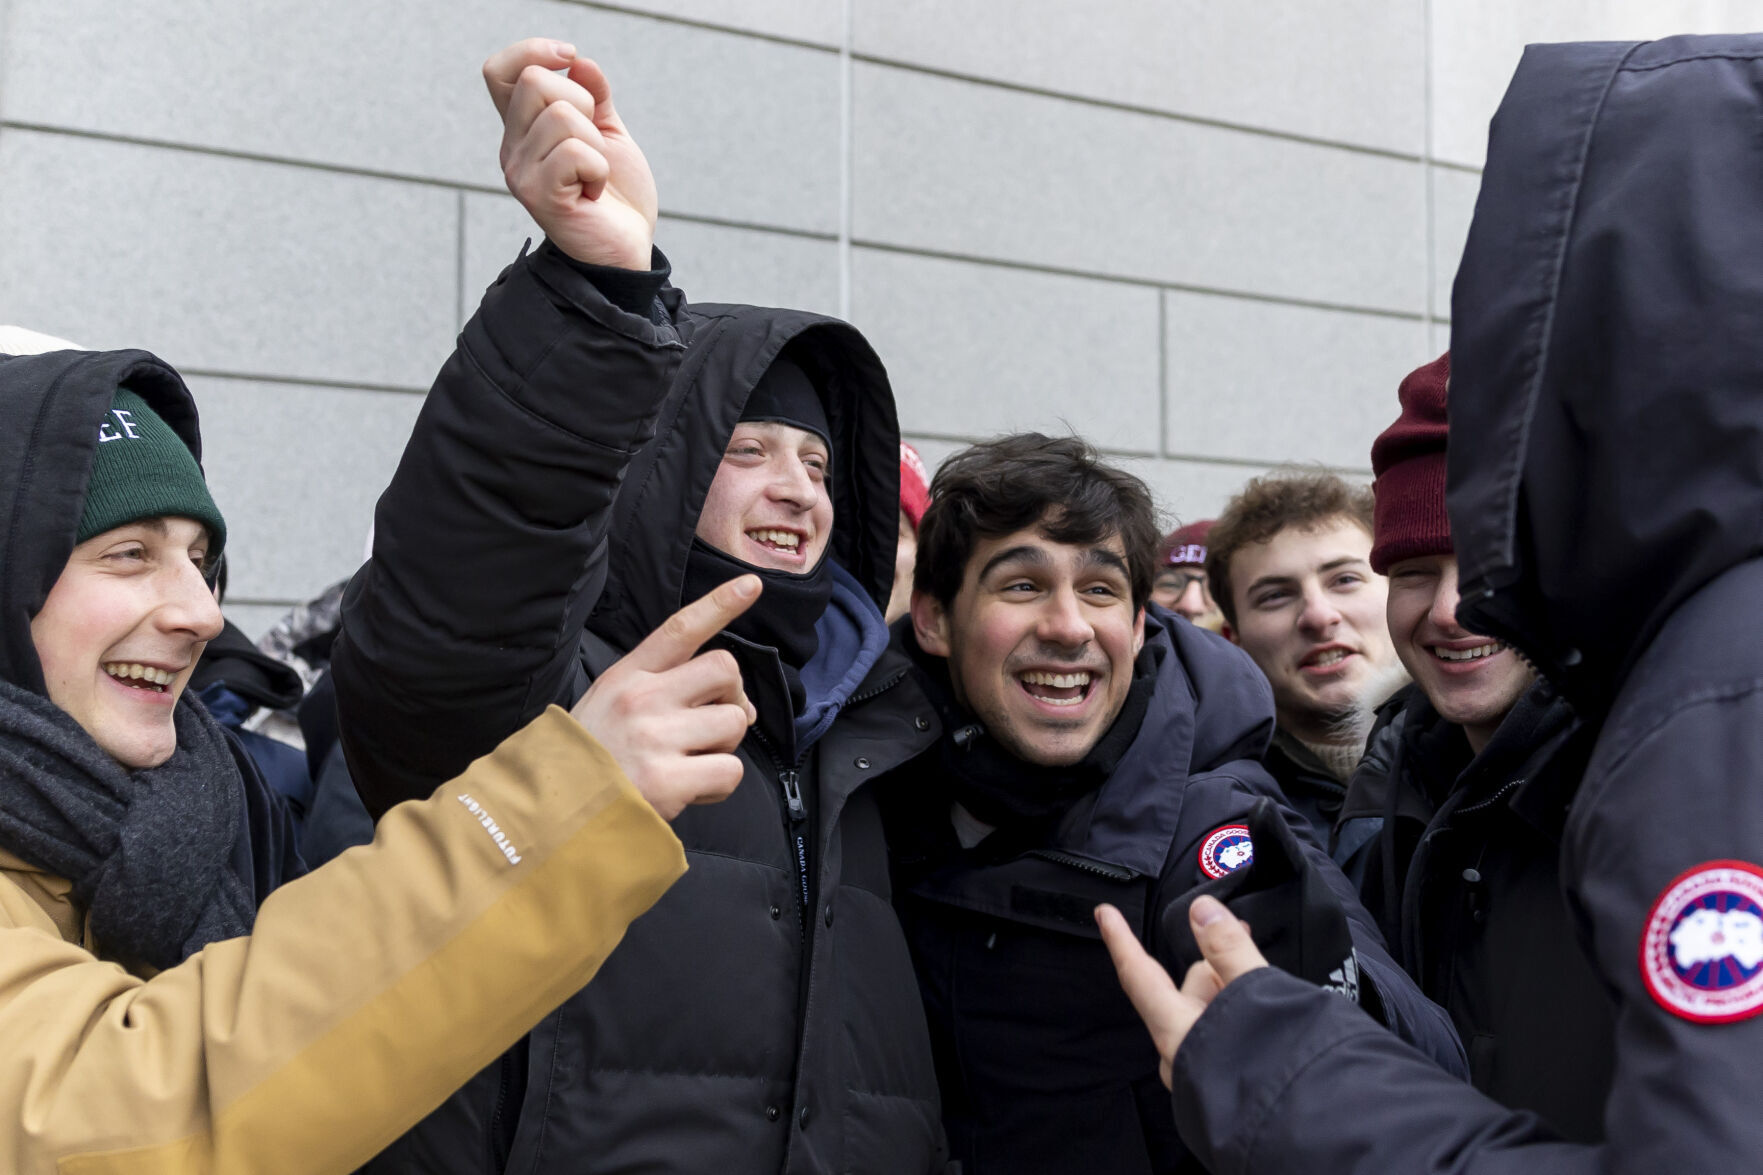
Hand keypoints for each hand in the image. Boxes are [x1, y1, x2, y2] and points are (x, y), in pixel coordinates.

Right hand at [483, 38, 657, 268]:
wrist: (626, 248)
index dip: (531, 52)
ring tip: (594, 175)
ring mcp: (520, 173)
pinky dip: (599, 169)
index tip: (569, 58)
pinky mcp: (538, 196)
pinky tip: (593, 192)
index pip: (500, 72)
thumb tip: (579, 62)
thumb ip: (595, 97)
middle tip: (593, 144)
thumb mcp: (608, 134)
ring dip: (596, 144)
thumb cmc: (615, 195)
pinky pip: (575, 152)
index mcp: (523, 129)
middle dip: (583, 102)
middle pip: (536, 81)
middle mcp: (512, 149)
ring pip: (563, 116)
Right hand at [570, 575, 760, 819]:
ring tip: (691, 763)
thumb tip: (736, 704)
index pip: (680, 629)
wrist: (551, 815)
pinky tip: (690, 790)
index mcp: (627, 676)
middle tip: (714, 725)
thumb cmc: (589, 760)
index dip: (720, 604)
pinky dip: (719, 784)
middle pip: (724, 669)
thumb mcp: (607, 705)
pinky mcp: (667, 780)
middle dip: (733, 697)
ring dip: (724, 746)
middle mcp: (642, 699)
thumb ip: (661, 691)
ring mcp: (655, 738)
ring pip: (733, 722)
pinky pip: (730, 770)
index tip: (751, 585)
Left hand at [1097, 895, 1268, 1088]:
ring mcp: (1200, 1075)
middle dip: (1216, 968)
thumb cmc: (1282, 1069)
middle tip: (1248, 943)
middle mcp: (1180, 1056)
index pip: (1139, 976)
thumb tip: (1202, 911)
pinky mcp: (1223, 1087)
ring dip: (1234, 995)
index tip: (1103, 914)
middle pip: (1185, 993)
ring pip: (1209, 1017)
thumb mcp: (1256, 996)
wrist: (1315, 1135)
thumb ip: (1229, 950)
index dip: (1120, 940)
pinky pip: (1223, 1041)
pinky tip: (1271, 1022)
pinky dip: (1241, 1021)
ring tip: (1272, 993)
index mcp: (1177, 1031)